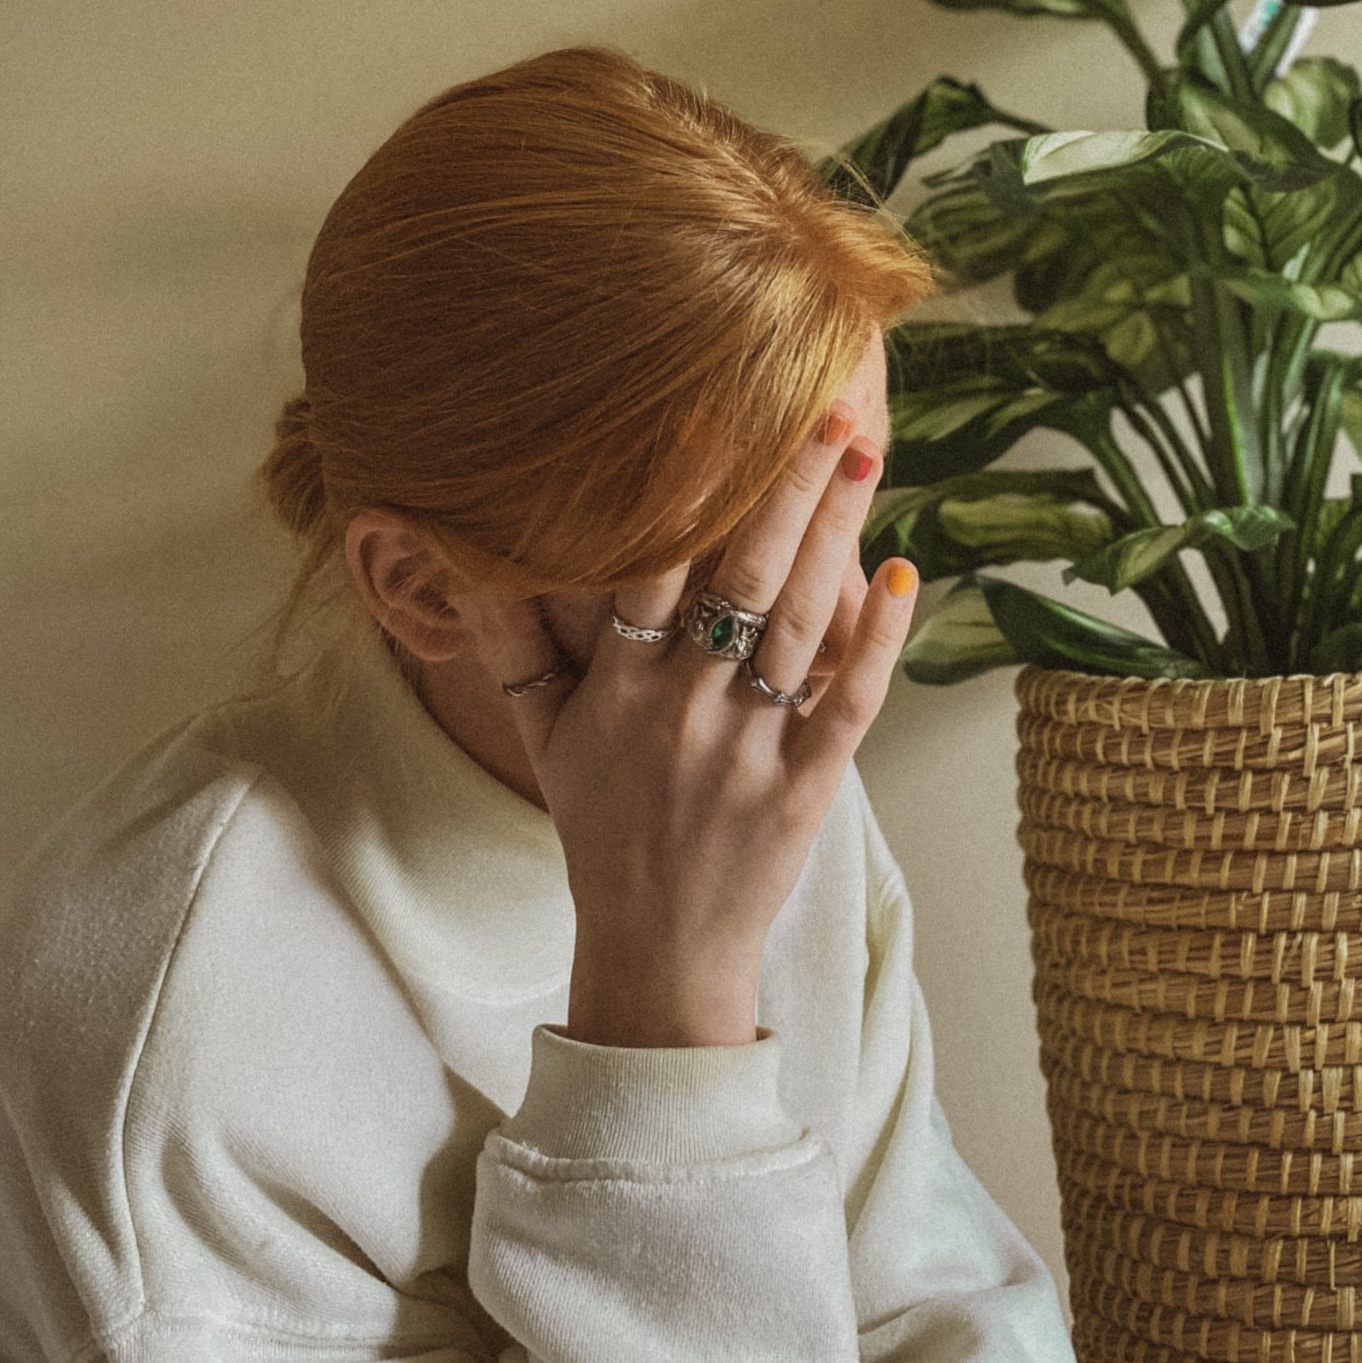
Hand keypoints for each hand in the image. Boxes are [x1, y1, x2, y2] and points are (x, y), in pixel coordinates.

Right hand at [466, 402, 918, 1044]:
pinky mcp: (809, 785)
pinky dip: (879, 639)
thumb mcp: (540, 739)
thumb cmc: (600, 830)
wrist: (659, 952)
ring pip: (802, 623)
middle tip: (825, 410)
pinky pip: (851, 700)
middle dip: (787, 490)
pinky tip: (903, 574)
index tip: (713, 417)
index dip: (682, 492)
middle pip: (742, 580)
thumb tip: (458, 560)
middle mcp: (685, 711)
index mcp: (619, 692)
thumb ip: (505, 645)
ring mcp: (752, 748)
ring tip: (863, 455)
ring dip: (837, 534)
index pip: (651, 570)